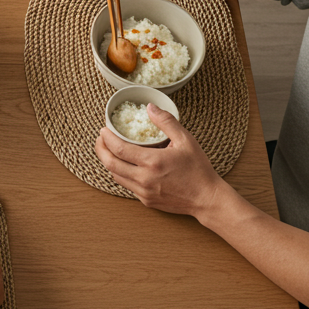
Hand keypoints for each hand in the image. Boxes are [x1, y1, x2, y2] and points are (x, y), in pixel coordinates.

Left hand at [94, 104, 230, 216]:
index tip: (103, 130)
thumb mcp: (186, 141)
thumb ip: (166, 122)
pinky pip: (126, 185)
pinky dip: (121, 173)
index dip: (107, 138)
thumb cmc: (199, 170)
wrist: (207, 199)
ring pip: (116, 176)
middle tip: (100, 139)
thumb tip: (150, 107)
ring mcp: (144, 192)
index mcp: (153, 162)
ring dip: (109, 162)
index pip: (119, 149)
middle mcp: (144, 179)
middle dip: (101, 149)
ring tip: (109, 150)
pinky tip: (124, 165)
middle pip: (110, 164)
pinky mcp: (146, 201)